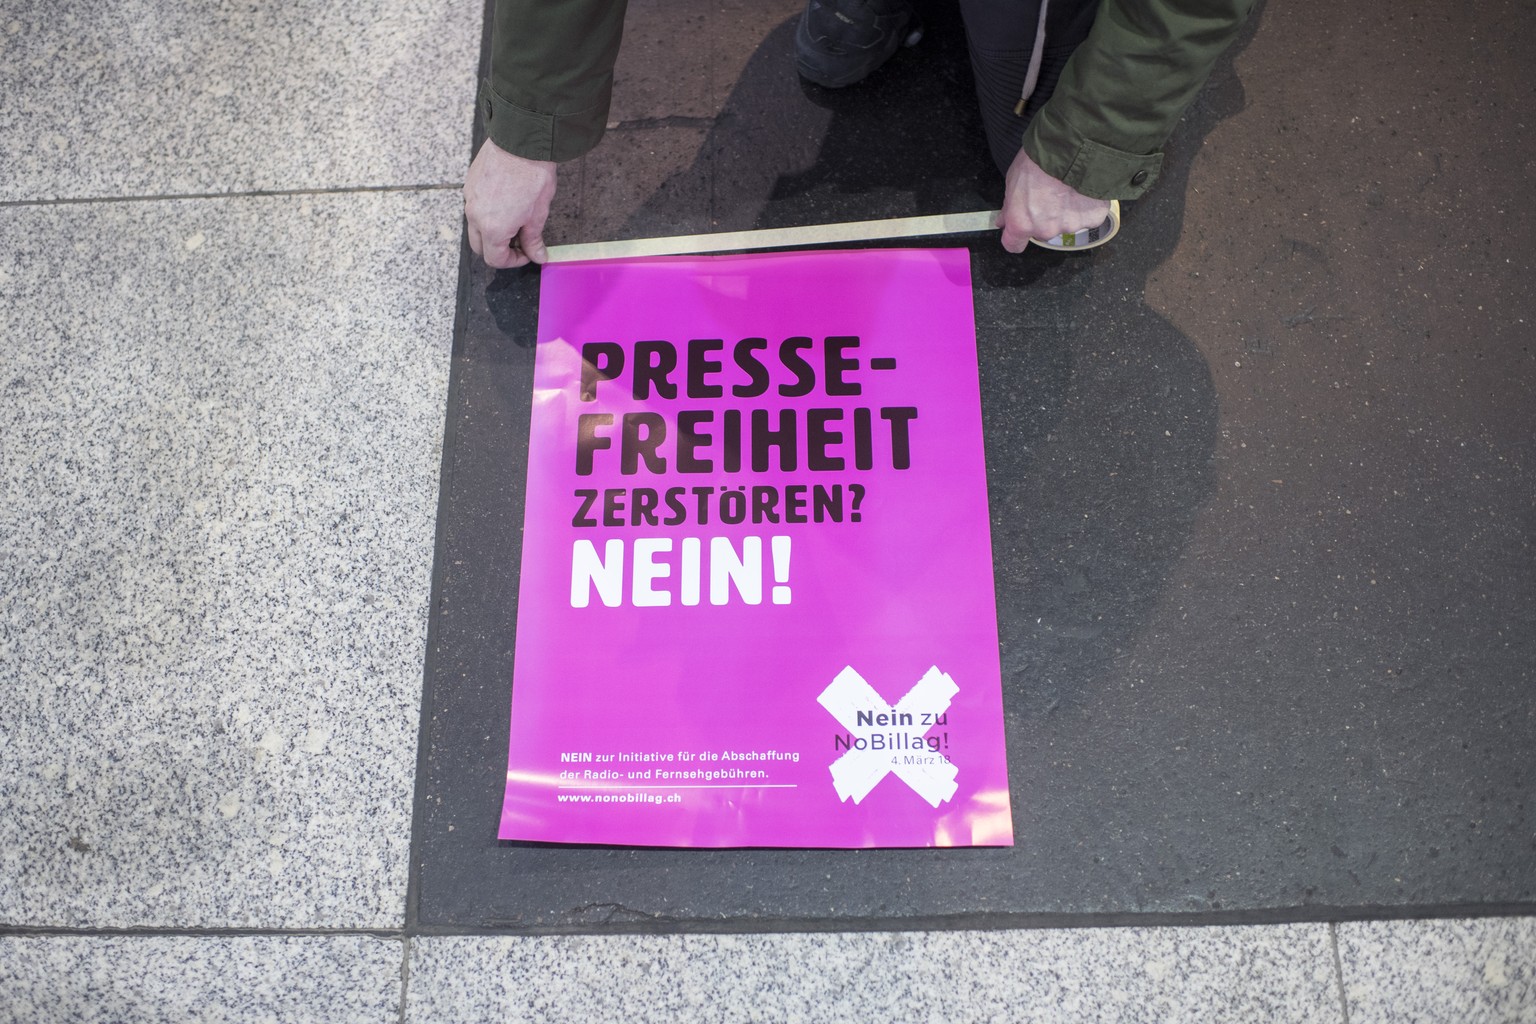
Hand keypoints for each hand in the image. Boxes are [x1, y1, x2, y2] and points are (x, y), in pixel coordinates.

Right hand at [464, 138, 557, 267]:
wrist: (521, 140)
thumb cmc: (532, 175)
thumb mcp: (538, 214)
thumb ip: (533, 239)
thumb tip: (537, 256)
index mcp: (492, 228)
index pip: (495, 259)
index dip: (513, 261)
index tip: (526, 253)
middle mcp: (475, 215)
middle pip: (480, 246)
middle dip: (498, 249)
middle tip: (519, 241)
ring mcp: (469, 198)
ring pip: (475, 226)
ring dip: (491, 231)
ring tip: (514, 220)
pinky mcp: (470, 183)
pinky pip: (474, 206)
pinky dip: (486, 212)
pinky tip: (505, 202)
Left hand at [997, 148, 1111, 252]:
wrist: (1072, 149)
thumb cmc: (1038, 161)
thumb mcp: (1013, 180)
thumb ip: (1010, 205)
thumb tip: (1004, 219)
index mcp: (1022, 223)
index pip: (1013, 245)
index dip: (1015, 237)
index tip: (1018, 228)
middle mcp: (1045, 230)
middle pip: (1042, 231)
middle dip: (1044, 218)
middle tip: (1048, 194)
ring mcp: (1070, 226)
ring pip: (1066, 224)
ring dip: (1066, 211)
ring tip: (1068, 188)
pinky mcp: (1092, 218)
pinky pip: (1088, 216)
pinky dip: (1087, 206)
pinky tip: (1084, 190)